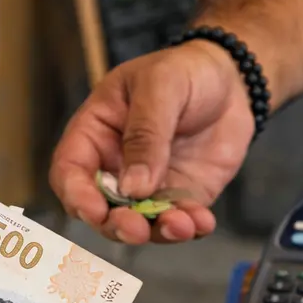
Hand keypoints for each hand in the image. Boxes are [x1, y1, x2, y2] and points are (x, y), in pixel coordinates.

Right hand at [50, 40, 254, 245]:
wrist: (232, 80)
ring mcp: (148, 186)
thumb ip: (145, 135)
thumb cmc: (184, 71)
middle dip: (117, 225)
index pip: (70, 171)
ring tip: (181, 225)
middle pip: (102, 209)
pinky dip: (189, 228)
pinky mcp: (180, 196)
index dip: (76, 195)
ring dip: (156, 231)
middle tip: (137, 229)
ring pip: (140, 223)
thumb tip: (133, 188)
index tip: (95, 211)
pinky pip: (179, 221)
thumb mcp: (160, 88)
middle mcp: (115, 167)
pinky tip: (201, 222)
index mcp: (95, 133)